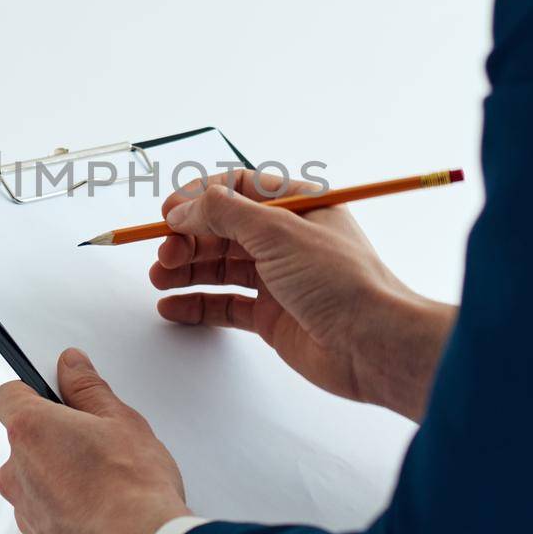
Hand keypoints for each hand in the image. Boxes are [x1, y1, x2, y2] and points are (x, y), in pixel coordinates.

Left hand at [0, 348, 189, 533]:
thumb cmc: (134, 488)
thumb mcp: (121, 421)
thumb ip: (88, 388)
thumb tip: (69, 365)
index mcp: (28, 432)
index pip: (7, 395)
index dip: (33, 390)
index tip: (60, 392)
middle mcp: (16, 473)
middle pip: (25, 441)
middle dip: (56, 437)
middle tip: (100, 441)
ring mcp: (26, 514)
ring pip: (38, 481)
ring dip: (63, 477)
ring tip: (109, 483)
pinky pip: (50, 516)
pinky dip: (70, 511)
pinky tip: (107, 513)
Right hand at [152, 168, 455, 421]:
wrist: (373, 344)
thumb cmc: (341, 281)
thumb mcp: (279, 232)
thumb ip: (225, 213)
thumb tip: (184, 207)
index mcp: (298, 207)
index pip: (237, 189)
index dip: (199, 198)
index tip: (168, 213)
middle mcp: (287, 240)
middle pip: (223, 229)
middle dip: (188, 238)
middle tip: (164, 253)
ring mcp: (278, 279)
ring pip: (220, 267)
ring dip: (186, 269)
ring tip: (159, 278)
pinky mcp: (271, 316)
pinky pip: (225, 304)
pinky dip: (196, 304)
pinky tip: (171, 306)